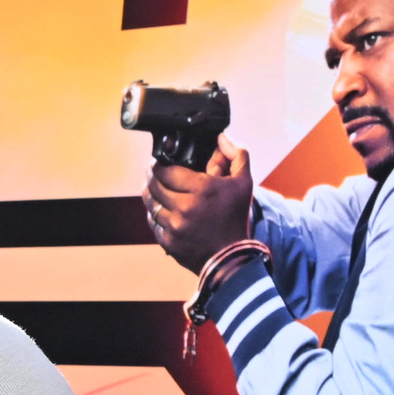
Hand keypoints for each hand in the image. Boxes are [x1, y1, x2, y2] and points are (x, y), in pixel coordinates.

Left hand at [142, 141, 254, 270]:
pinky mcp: (167, 241)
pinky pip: (152, 221)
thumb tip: (221, 138)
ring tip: (154, 188)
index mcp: (202, 189)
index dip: (160, 164)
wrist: (231, 256)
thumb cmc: (236, 216)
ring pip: (150, 203)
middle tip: (154, 172)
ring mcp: (174, 225)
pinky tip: (159, 208)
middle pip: (154, 185)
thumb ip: (236, 155)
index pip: (166, 170)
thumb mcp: (244, 182)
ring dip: (150, 194)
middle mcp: (185, 206)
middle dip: (152, 176)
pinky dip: (154, 213)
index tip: (161, 162)